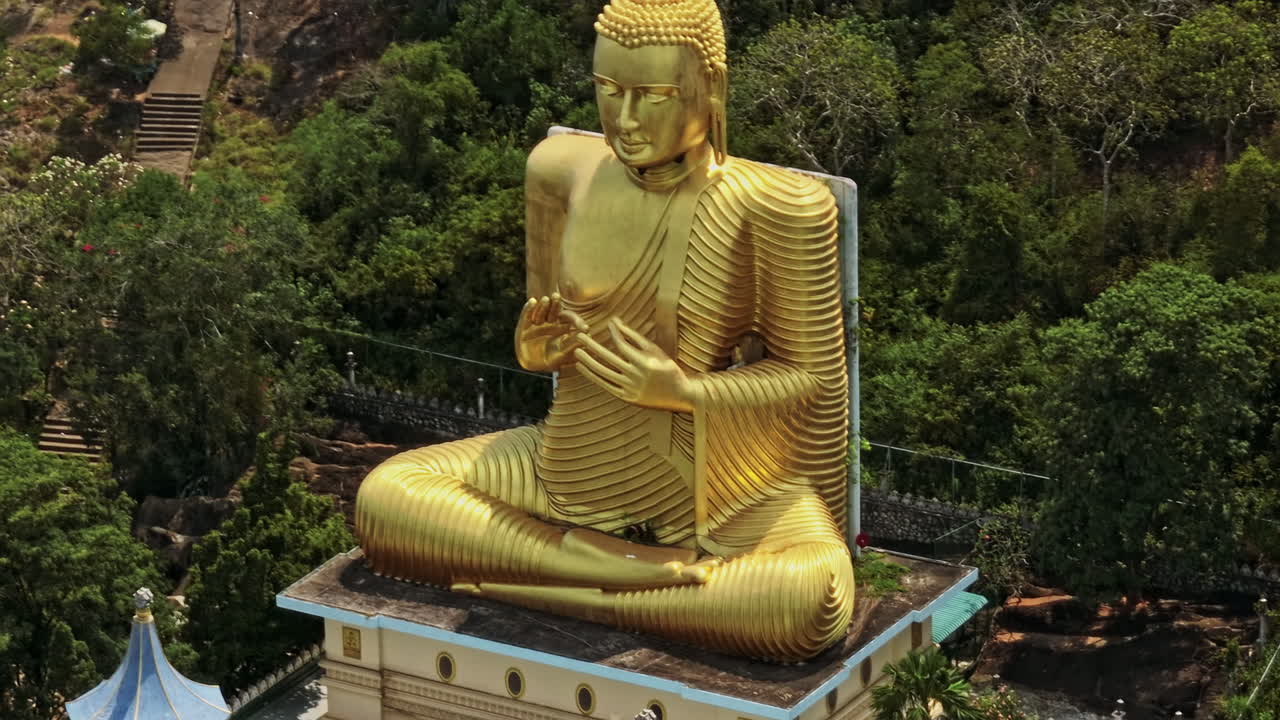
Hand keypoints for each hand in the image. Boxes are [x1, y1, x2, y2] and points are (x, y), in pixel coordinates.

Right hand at [515, 292, 587, 371]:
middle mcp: (549, 322)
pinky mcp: (523, 327)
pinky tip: (533, 301)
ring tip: (546, 299)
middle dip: (555, 304)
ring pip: (541, 312)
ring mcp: (537, 324)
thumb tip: (588, 335)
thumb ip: (573, 344)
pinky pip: (526, 316)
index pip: (569, 318)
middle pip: (554, 311)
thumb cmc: (551, 359)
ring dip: (543, 305)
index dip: (575, 319)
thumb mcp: (563, 354)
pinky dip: (528, 308)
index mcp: (561, 326)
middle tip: (557, 296)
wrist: (532, 366)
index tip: (582, 325)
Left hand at [573, 317, 695, 412]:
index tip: (606, 324)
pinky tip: (582, 368)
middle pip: (608, 358)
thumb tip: (616, 322)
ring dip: (588, 362)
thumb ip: (635, 337)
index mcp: (645, 362)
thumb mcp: (655, 350)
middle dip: (592, 346)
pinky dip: (592, 376)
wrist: (680, 394)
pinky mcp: (627, 398)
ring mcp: (630, 388)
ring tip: (577, 352)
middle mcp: (636, 376)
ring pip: (603, 373)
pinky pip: (606, 386)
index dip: (613, 333)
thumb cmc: (668, 368)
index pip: (622, 345)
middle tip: (579, 336)